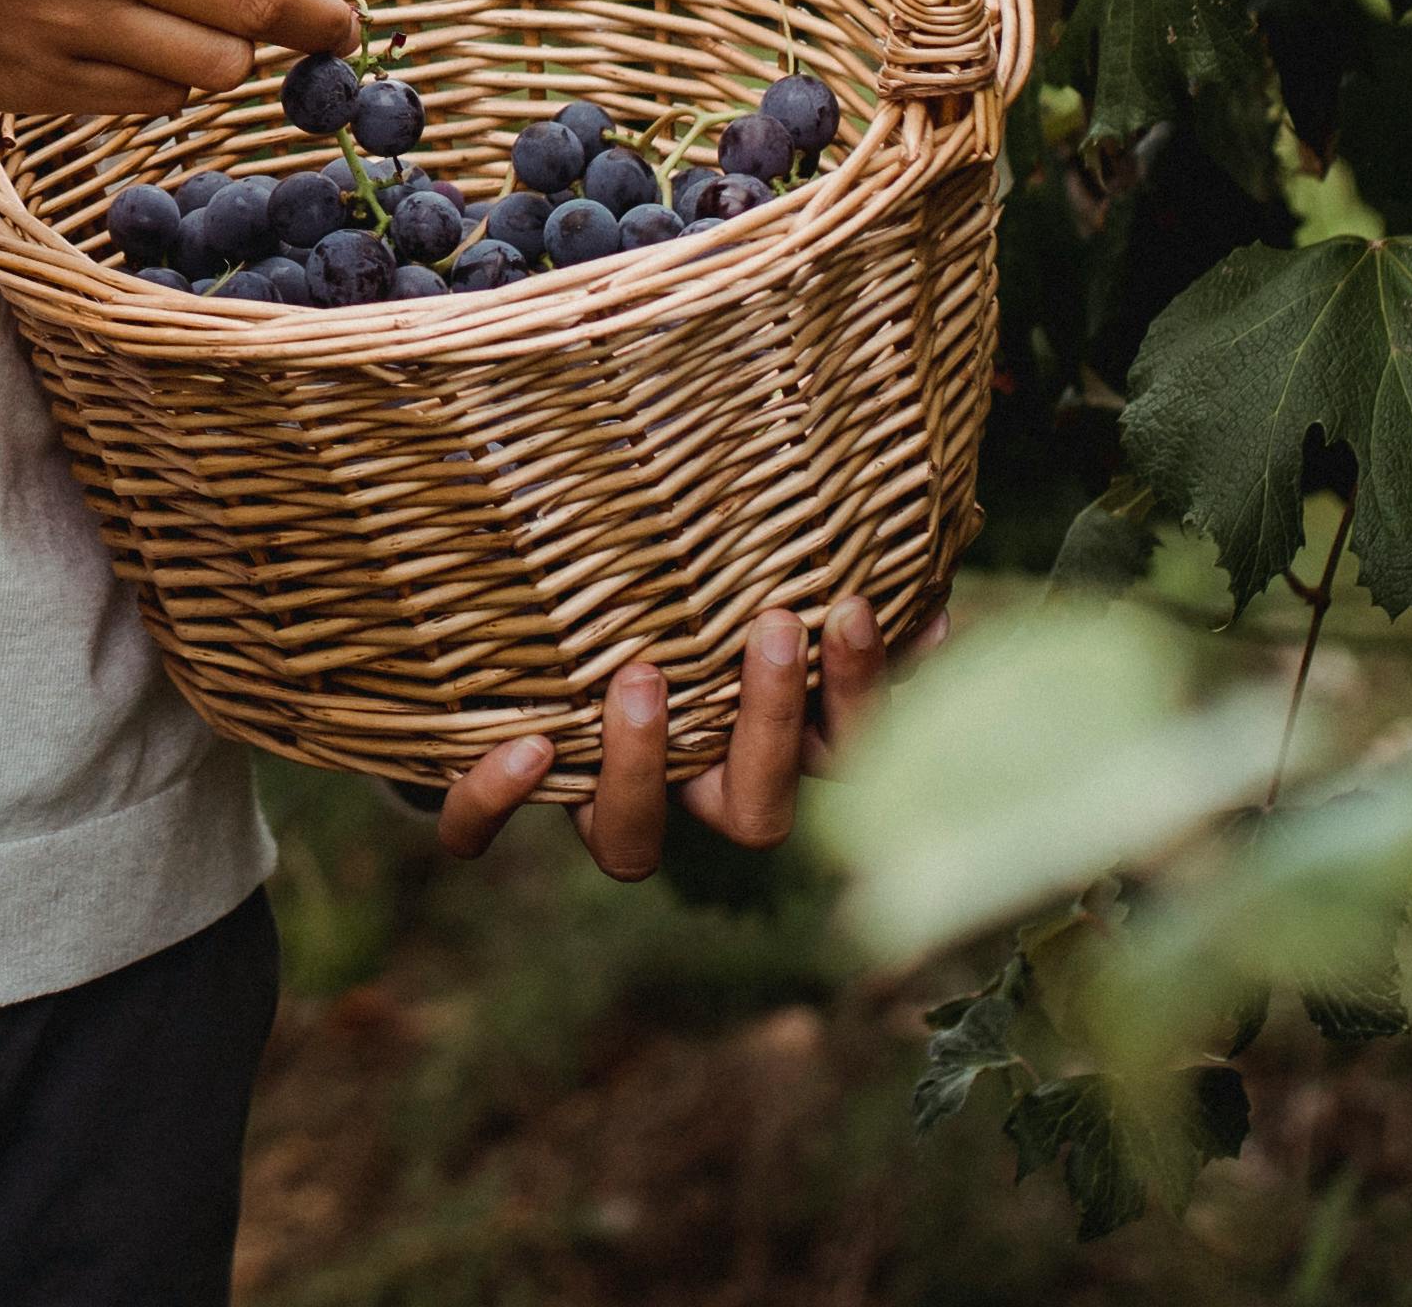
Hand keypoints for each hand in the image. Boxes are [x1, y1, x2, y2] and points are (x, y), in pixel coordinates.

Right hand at [0, 0, 350, 116]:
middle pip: (260, 4)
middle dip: (316, 22)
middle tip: (338, 30)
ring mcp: (71, 23)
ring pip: (210, 70)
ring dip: (225, 60)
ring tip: (219, 49)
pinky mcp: (36, 88)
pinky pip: (143, 104)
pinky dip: (159, 90)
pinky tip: (139, 68)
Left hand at [434, 597, 896, 873]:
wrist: (492, 601)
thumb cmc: (649, 571)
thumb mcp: (736, 564)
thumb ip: (822, 565)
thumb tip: (933, 564)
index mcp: (754, 745)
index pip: (840, 756)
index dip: (859, 699)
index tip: (854, 607)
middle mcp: (681, 789)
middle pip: (756, 816)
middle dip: (770, 724)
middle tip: (773, 625)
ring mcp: (590, 801)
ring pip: (629, 847)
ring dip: (644, 767)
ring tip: (642, 674)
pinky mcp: (494, 795)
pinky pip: (478, 833)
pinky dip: (495, 803)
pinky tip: (524, 746)